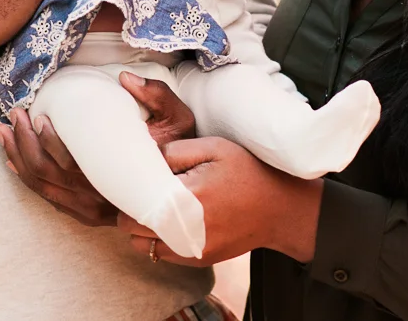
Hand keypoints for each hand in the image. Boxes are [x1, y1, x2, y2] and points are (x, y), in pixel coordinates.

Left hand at [0, 72, 197, 226]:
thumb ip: (156, 95)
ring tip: (4, 130)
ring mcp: (91, 212)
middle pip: (47, 176)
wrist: (186, 193)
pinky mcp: (85, 213)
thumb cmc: (181, 152)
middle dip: (22, 144)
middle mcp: (100, 202)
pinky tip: (12, 159)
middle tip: (14, 115)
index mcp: (117, 179)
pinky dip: (26, 177)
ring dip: (17, 158)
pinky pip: (48, 197)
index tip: (37, 115)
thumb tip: (126, 78)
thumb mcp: (179, 120)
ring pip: (42, 187)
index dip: (47, 142)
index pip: (71, 164)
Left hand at [118, 137, 322, 265]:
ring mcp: (191, 249)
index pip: (134, 200)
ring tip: (157, 206)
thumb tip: (144, 155)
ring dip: (141, 227)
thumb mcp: (213, 147)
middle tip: (143, 190)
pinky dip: (158, 240)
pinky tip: (172, 219)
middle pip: (131, 226)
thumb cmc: (246, 171)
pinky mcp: (198, 259)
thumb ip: (174, 150)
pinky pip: (161, 254)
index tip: (131, 177)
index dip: (127, 188)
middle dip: (131, 208)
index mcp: (185, 197)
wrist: (279, 208)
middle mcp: (185, 229)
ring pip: (142, 245)